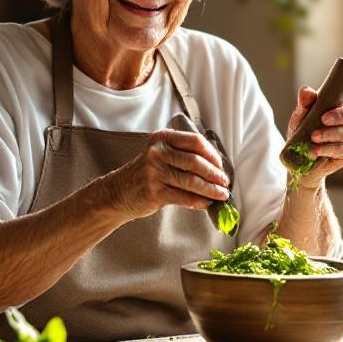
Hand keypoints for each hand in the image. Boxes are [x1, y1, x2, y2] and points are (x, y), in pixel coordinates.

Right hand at [105, 129, 230, 219]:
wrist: (117, 192)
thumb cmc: (145, 174)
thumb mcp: (160, 155)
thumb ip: (183, 155)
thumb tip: (216, 167)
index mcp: (162, 138)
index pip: (195, 141)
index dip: (212, 154)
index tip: (221, 165)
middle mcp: (157, 152)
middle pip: (195, 162)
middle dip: (214, 174)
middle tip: (225, 182)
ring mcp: (154, 172)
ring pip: (192, 181)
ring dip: (211, 190)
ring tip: (221, 195)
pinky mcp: (154, 192)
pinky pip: (183, 197)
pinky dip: (198, 201)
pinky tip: (206, 203)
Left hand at [286, 88, 342, 186]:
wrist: (298, 157)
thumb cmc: (303, 131)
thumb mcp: (301, 115)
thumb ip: (304, 102)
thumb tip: (307, 92)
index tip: (339, 104)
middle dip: (338, 117)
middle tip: (323, 119)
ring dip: (330, 134)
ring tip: (314, 137)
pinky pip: (342, 150)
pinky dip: (328, 149)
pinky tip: (317, 150)